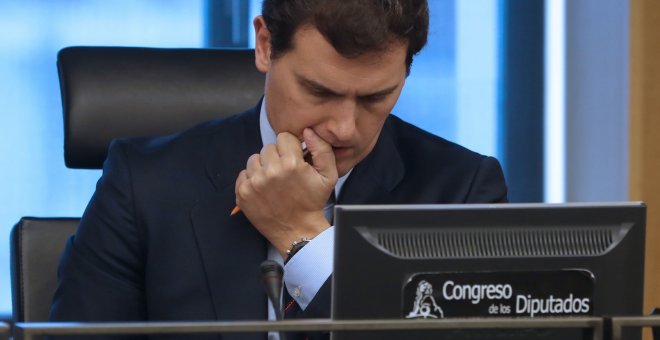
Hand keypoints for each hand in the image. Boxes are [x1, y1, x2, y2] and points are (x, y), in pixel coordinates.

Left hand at [234, 128, 337, 256]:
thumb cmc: (313, 202)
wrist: (298, 230)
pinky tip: (263, 189)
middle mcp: (270, 171)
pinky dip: (252, 179)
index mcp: (291, 164)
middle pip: (268, 148)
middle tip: (284, 173)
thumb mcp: (328, 175)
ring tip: (274, 181)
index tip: (293, 159)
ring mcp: (254, 183)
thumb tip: (307, 131)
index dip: (290, 147)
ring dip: (263, 167)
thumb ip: (322, 148)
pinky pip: (243, 174)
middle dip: (276, 157)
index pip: (284, 137)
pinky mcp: (243, 193)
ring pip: (254, 159)